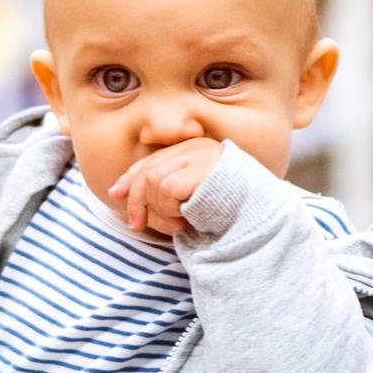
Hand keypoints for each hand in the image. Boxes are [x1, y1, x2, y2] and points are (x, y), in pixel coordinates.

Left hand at [108, 139, 224, 238]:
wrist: (257, 217)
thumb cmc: (226, 212)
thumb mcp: (189, 198)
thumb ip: (162, 189)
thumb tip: (115, 190)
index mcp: (194, 149)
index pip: (151, 160)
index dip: (130, 178)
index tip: (115, 194)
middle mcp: (195, 146)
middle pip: (147, 172)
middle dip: (137, 201)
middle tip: (137, 226)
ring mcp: (199, 155)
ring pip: (152, 182)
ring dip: (159, 211)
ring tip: (177, 224)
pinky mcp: (200, 168)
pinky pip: (165, 190)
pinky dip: (169, 210)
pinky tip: (184, 221)